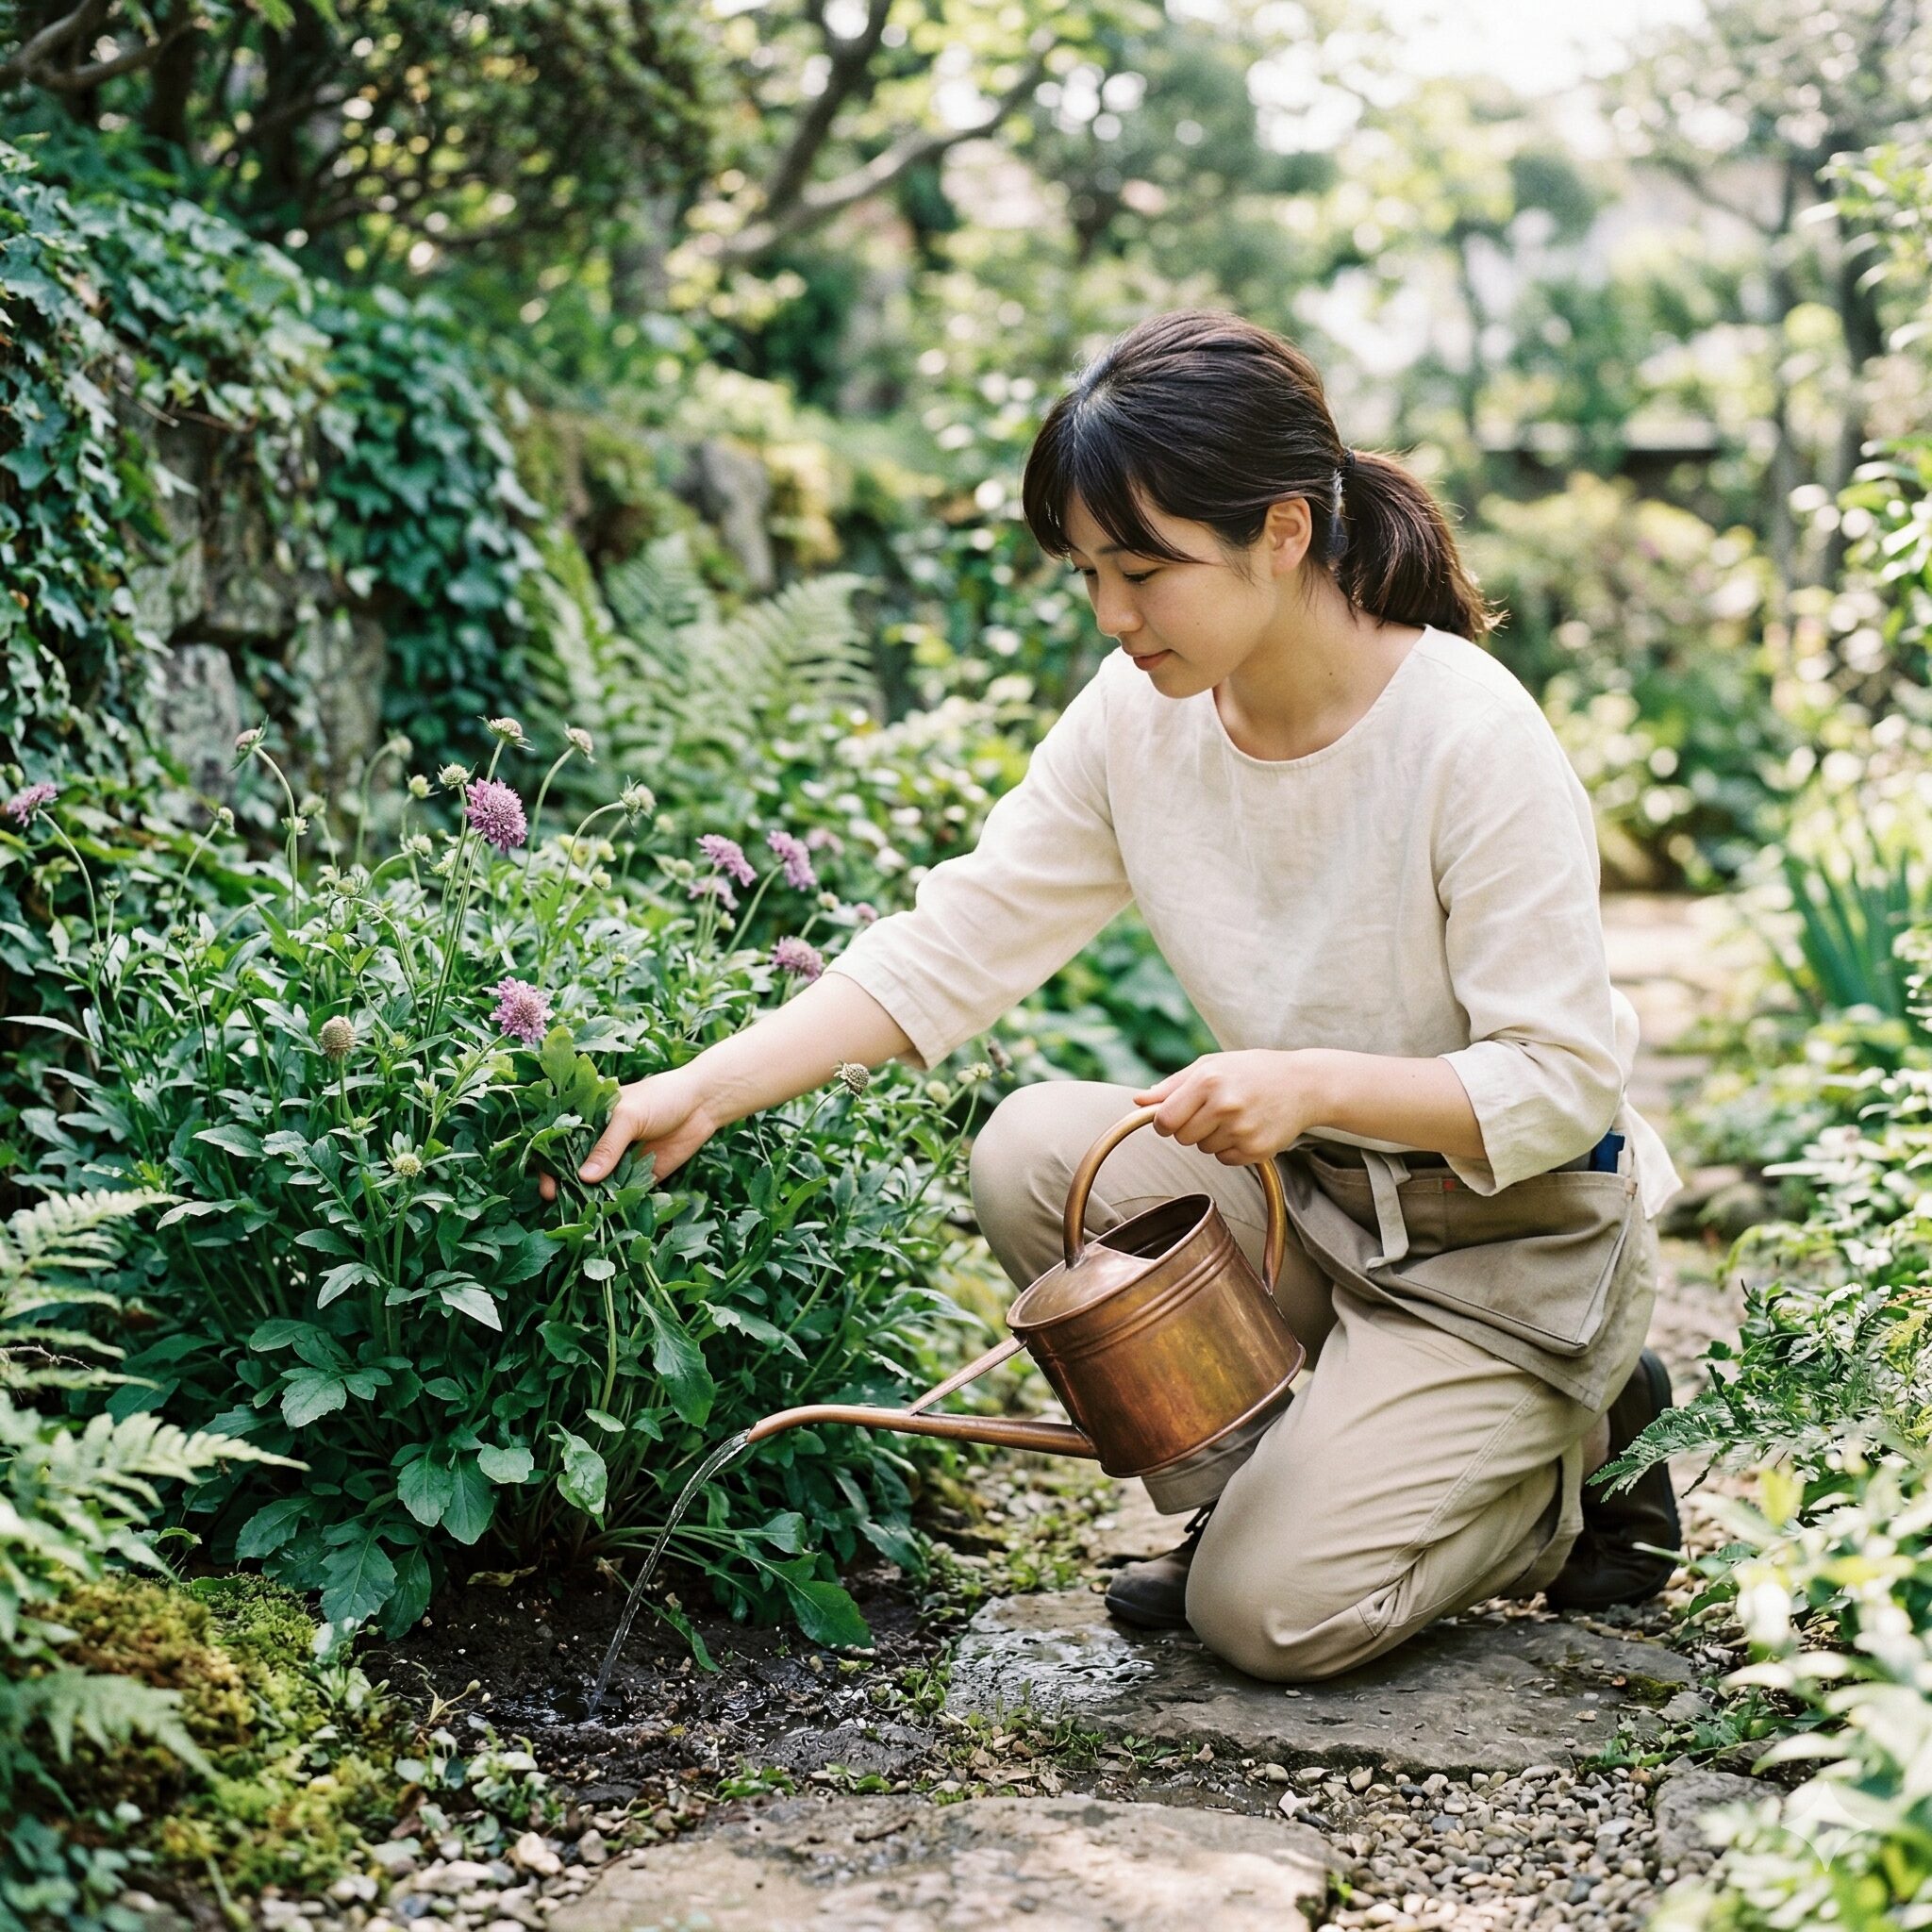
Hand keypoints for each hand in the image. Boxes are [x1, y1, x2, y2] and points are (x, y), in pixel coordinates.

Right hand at [537, 1066, 720, 1202]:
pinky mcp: (637, 1176)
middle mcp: (600, 1142)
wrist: (702, 1104)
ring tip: (578, 1213)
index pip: (560, 1141)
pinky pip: (621, 1194)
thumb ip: (607, 1146)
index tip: (545, 1181)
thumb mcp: (629, 1116)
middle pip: (574, 1167)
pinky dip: (613, 1204)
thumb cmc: (661, 1098)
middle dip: (565, 1185)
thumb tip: (584, 1177)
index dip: (549, 1161)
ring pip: (595, 1184)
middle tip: (556, 1201)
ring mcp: (618, 1161)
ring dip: (587, 1198)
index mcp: (590, 1119)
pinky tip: (605, 1215)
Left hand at [1131, 1050, 1328, 1164]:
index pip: (1164, 1121)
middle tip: (1212, 1111)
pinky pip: (1226, 1160)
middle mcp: (1225, 1106)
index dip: (1164, 1123)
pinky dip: (1232, 1149)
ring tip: (1236, 1115)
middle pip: (1182, 1138)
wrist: (1304, 1084)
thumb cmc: (1251, 1071)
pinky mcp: (1257, 1150)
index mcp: (1208, 1081)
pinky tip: (1248, 1128)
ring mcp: (1242, 1130)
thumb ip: (1172, 1085)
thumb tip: (1139, 1102)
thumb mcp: (1211, 1065)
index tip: (1171, 1120)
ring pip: (1204, 1150)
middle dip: (1190, 1128)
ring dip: (1213, 1137)